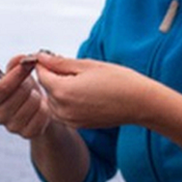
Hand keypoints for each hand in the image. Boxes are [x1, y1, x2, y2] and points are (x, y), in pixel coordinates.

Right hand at [0, 54, 52, 138]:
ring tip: (36, 95)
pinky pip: (40, 117)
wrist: (37, 108)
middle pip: (16, 96)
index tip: (25, 66)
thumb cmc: (24, 89)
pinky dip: (44, 109)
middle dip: (28, 85)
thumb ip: (15, 65)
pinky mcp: (27, 134)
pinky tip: (42, 106)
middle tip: (31, 82)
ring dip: (37, 97)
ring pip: (30, 106)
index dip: (13, 77)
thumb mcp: (18, 75)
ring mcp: (12, 127)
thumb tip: (19, 59)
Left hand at [34, 53, 157, 128]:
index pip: (41, 74)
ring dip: (59, 89)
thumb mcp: (87, 65)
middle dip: (53, 75)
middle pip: (46, 88)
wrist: (140, 103)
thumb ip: (60, 62)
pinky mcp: (78, 125)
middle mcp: (62, 109)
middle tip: (70, 66)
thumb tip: (42, 57)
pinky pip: (63, 111)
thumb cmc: (118, 81)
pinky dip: (67, 100)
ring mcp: (70, 120)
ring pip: (53, 100)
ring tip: (80, 79)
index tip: (51, 56)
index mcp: (62, 91)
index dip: (44, 63)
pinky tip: (85, 92)